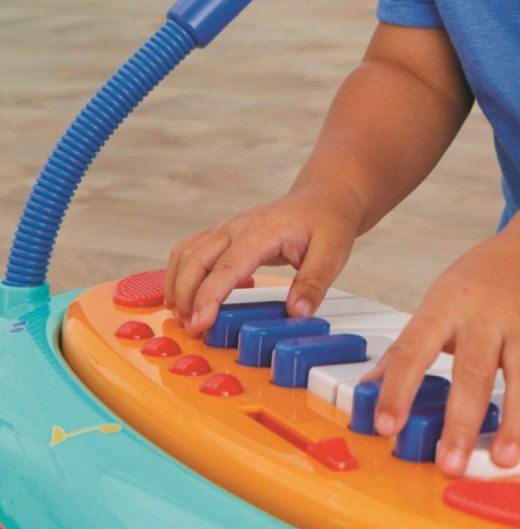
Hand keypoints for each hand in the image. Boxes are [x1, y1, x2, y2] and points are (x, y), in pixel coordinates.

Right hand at [164, 183, 360, 335]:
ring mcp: (226, 230)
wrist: (323, 198)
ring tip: (183, 319)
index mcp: (261, 231)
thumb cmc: (327, 222)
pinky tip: (182, 299)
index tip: (201, 323)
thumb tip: (297, 313)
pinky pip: (190, 252)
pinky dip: (179, 275)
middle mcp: (236, 227)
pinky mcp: (224, 236)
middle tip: (192, 330)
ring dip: (176, 286)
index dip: (208, 297)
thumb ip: (313, 284)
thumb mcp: (332, 253)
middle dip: (185, 296)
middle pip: (194, 260)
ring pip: (185, 254)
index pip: (226, 266)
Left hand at [365, 234, 519, 475]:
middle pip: (473, 371)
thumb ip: (407, 347)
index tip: (388, 426)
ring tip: (503, 458)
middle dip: (461, 422)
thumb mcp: (437, 302)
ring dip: (514, 422)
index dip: (398, 390)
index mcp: (447, 305)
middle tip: (450, 462)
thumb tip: (370, 385)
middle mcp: (487, 315)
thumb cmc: (482, 282)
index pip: (415, 350)